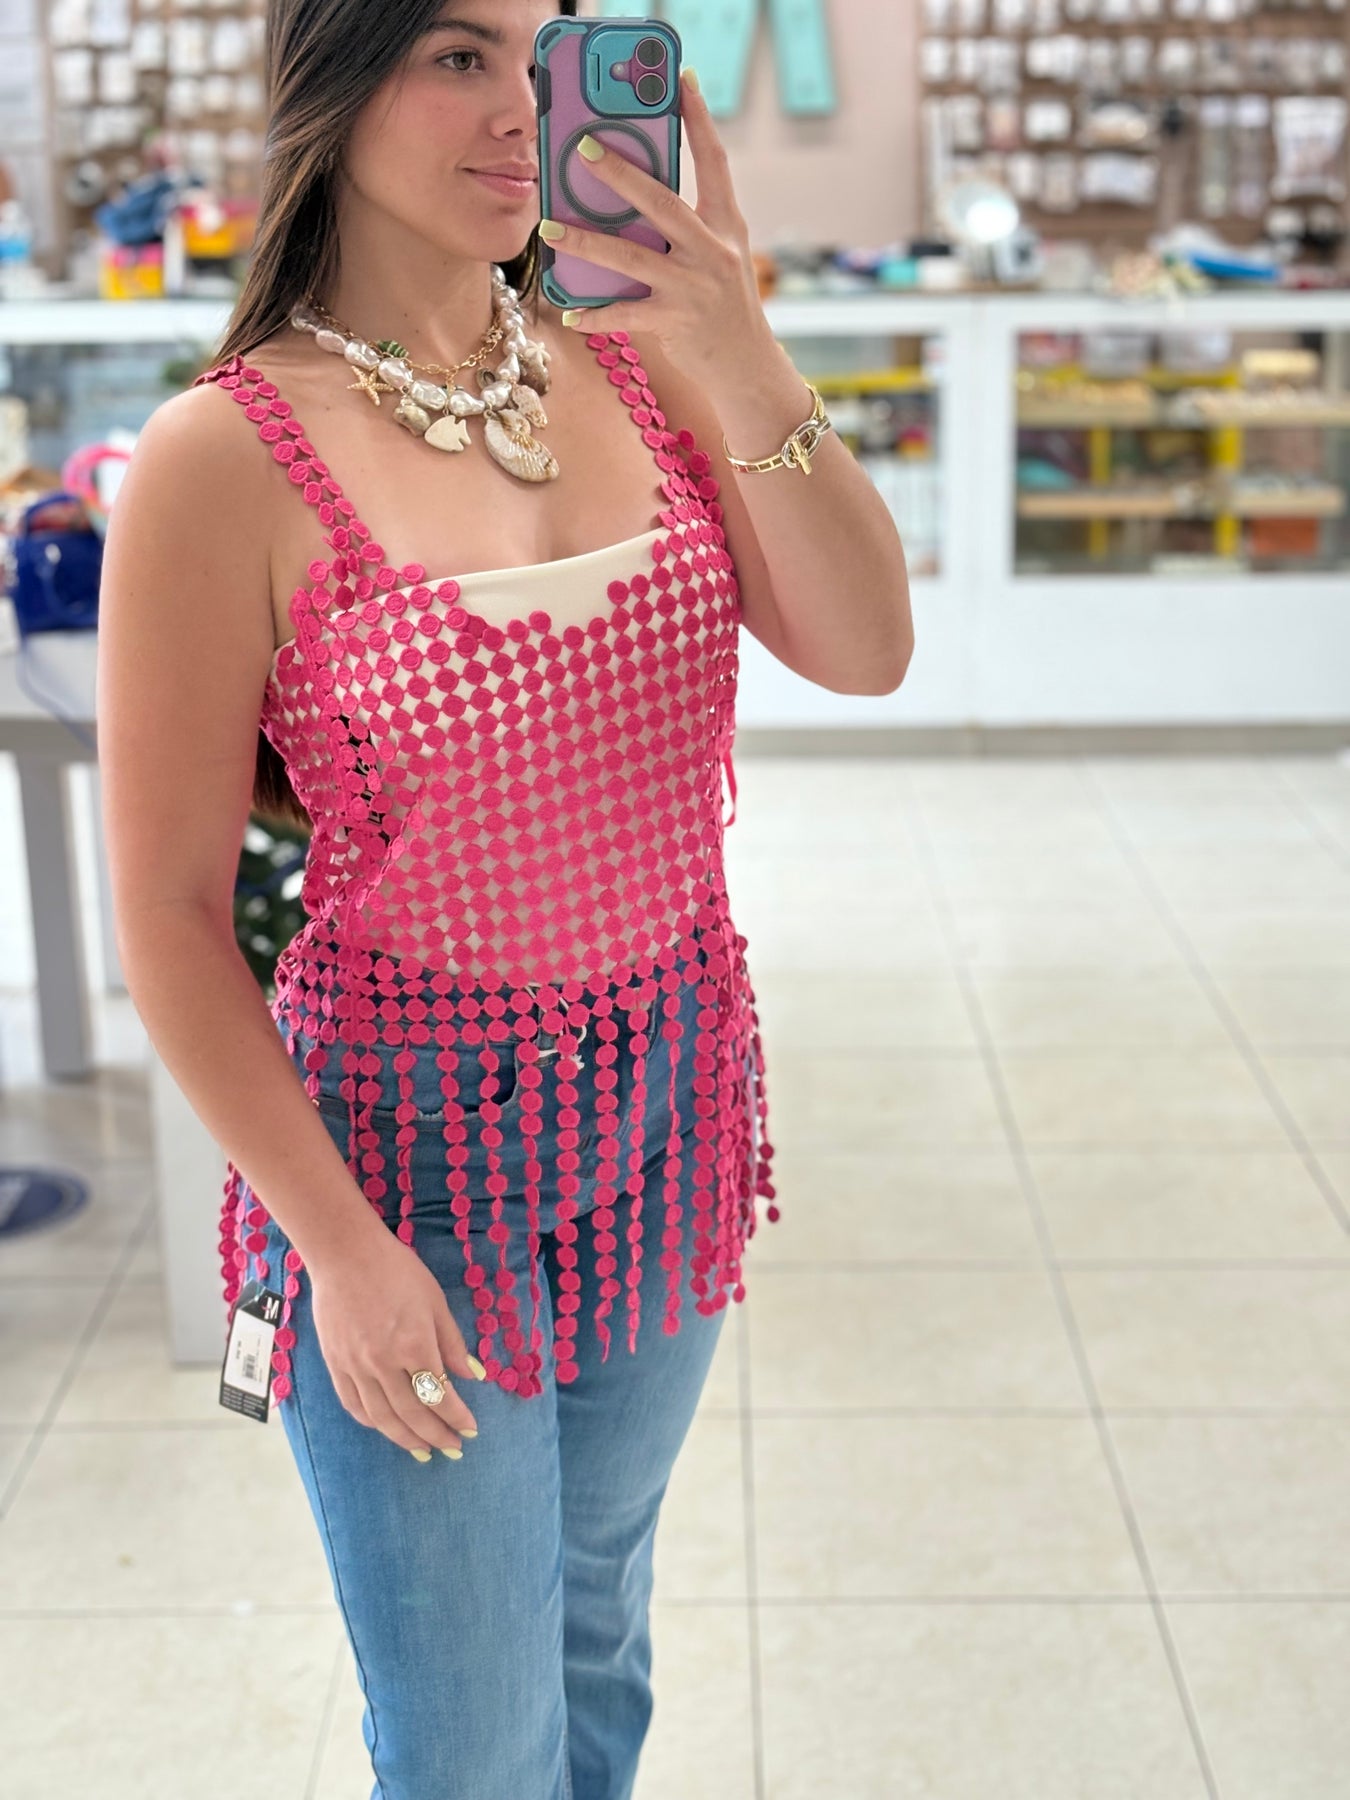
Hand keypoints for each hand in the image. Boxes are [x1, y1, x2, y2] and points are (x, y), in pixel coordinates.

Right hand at [308, 1223, 482, 1460]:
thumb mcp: (435, 1300)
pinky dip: (372, 1422)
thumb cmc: (396, 1270)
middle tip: (452, 1448)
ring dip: (404, 1439)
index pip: (440, 1396)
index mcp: (414, 1345)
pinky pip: (353, 1404)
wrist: (345, 1253)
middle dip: (436, 1435)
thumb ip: (452, 1342)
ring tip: (422, 1451)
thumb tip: (473, 1375)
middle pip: (412, 1414)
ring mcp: (356, 1366)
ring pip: (382, 1418)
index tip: (471, 1430)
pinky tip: (386, 1428)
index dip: (457, 1417)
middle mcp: (384, 1363)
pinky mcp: (335, 1364)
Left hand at [544, 68, 771, 385]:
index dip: (700, 120)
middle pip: (661, 203)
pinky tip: (570, 313)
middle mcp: (713, 251)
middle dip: (620, 174)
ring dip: (586, 243)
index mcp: (726, 227)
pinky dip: (595, 316)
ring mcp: (693, 287)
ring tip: (550, 230)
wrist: (748, 367)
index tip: (683, 81)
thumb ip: (687, 229)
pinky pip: (625, 314)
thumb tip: (635, 200)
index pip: (715, 163)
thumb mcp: (720, 258)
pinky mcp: (675, 322)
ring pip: (631, 257)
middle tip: (583, 148)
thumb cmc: (724, 307)